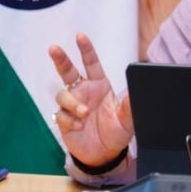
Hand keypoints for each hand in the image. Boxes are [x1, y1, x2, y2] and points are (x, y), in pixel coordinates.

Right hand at [49, 33, 133, 167]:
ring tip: (84, 113)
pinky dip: (70, 120)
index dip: (86, 49)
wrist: (104, 155)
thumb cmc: (117, 132)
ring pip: (63, 94)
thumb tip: (136, 92)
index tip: (80, 36)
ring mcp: (72, 105)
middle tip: (54, 48)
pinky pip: (61, 115)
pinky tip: (79, 127)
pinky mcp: (64, 120)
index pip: (91, 63)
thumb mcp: (127, 119)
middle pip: (68, 71)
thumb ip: (129, 106)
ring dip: (72, 103)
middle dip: (60, 58)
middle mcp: (84, 92)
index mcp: (100, 86)